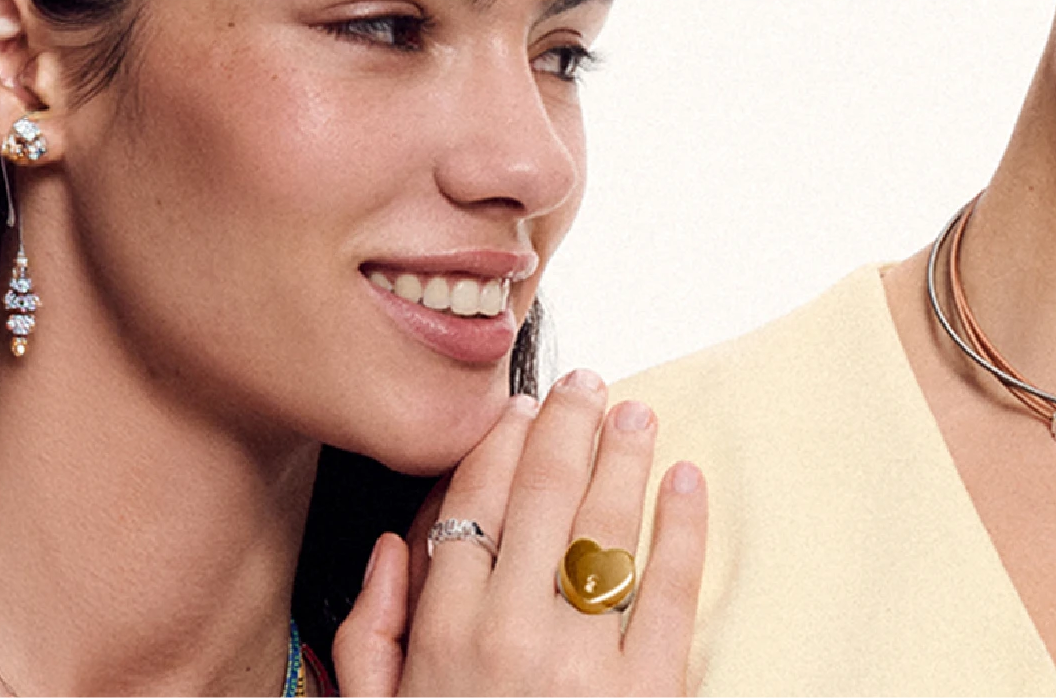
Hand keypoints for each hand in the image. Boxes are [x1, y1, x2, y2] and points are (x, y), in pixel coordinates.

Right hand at [333, 369, 706, 696]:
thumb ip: (369, 637)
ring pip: (606, 532)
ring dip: (623, 460)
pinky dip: (683, 527)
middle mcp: (510, 638)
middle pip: (543, 503)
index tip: (519, 411)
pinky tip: (686, 481)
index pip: (472, 512)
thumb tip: (389, 550)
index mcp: (443, 638)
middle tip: (587, 387)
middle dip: (566, 432)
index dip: (499, 451)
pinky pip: (672, 589)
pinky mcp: (649, 691)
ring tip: (637, 416)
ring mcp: (584, 664)